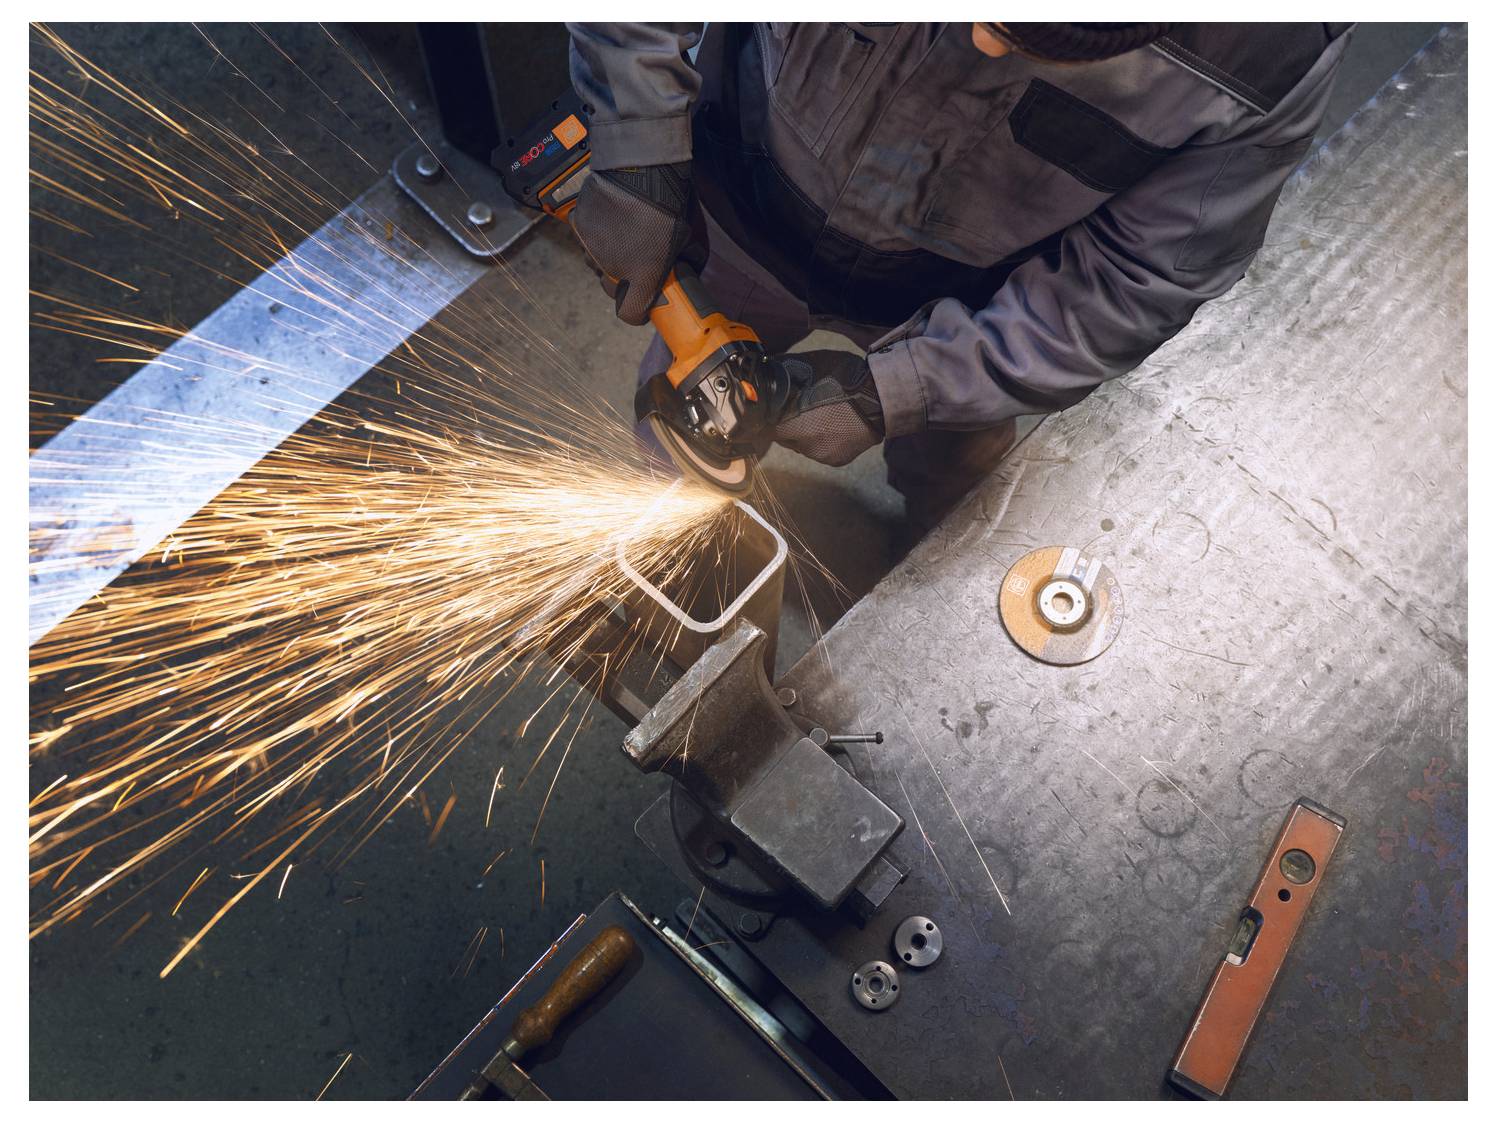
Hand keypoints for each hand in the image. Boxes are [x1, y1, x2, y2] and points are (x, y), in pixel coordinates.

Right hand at [570, 161, 694, 325]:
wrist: (642, 163)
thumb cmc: (672, 200)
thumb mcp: (692, 238)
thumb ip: (689, 263)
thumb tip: (687, 272)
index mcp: (642, 275)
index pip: (630, 314)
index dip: (637, 313)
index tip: (643, 307)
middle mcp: (612, 266)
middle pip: (611, 290)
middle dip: (623, 284)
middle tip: (637, 266)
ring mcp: (592, 245)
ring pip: (596, 265)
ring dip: (608, 259)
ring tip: (624, 239)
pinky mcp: (579, 224)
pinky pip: (586, 240)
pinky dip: (597, 235)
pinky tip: (612, 221)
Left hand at [767, 350, 884, 466]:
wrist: (880, 397)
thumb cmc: (843, 378)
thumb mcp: (807, 366)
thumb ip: (782, 374)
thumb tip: (766, 373)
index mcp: (786, 425)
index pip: (765, 426)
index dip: (769, 415)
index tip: (775, 408)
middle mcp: (800, 446)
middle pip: (785, 437)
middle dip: (790, 424)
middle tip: (803, 407)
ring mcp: (820, 455)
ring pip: (804, 445)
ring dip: (808, 433)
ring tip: (824, 414)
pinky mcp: (837, 460)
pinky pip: (823, 450)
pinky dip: (826, 440)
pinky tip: (836, 425)